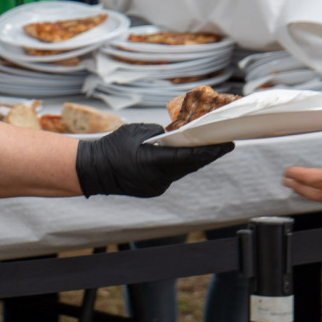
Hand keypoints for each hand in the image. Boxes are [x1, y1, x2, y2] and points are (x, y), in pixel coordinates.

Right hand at [76, 123, 234, 197]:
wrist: (94, 171)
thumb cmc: (112, 147)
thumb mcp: (137, 132)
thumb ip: (158, 133)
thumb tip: (173, 136)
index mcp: (153, 164)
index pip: (189, 157)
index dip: (211, 150)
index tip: (227, 144)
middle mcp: (158, 179)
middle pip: (191, 165)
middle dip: (209, 154)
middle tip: (226, 143)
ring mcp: (157, 187)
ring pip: (183, 171)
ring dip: (195, 159)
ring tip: (210, 146)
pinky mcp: (154, 189)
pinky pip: (172, 175)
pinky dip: (181, 165)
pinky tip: (188, 155)